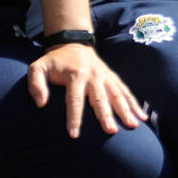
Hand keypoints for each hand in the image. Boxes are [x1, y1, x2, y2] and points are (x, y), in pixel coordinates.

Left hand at [28, 42, 144, 137]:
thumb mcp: (37, 67)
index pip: (74, 99)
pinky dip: (134, 104)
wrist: (73, 43)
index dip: (74, 117)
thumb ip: (35, 84)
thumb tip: (40, 103)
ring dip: (125, 110)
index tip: (74, 134)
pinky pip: (125, 91)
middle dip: (106, 115)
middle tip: (111, 131)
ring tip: (133, 125)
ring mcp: (105, 77)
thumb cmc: (54, 61)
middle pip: (100, 98)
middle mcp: (93, 76)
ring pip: (117, 95)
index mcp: (75, 75)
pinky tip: (142, 117)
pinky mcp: (112, 78)